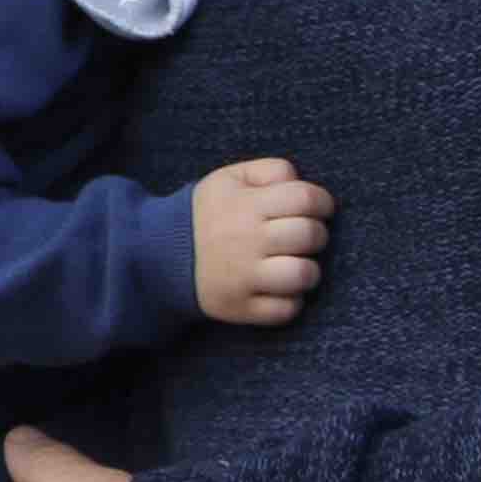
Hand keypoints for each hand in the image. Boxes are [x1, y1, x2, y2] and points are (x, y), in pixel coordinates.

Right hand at [192, 155, 331, 324]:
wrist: (158, 256)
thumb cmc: (207, 215)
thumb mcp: (229, 179)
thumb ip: (269, 171)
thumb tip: (301, 183)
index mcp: (246, 205)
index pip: (306, 199)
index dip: (322, 203)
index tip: (318, 209)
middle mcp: (247, 241)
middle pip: (310, 235)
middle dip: (316, 235)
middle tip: (300, 237)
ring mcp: (244, 277)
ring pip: (303, 275)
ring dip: (307, 270)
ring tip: (293, 265)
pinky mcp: (241, 308)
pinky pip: (287, 310)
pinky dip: (289, 302)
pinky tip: (277, 289)